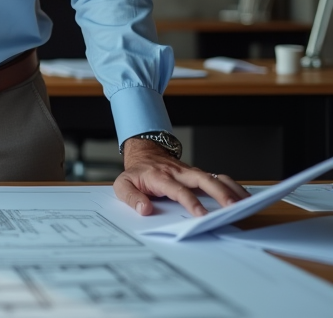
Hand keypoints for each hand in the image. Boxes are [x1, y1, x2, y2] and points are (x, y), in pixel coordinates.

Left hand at [114, 138, 250, 216]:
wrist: (144, 154)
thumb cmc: (136, 173)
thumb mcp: (123, 184)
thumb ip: (131, 198)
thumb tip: (144, 210)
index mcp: (160, 176)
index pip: (178, 189)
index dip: (190, 201)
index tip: (201, 215)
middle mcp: (179, 173)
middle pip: (203, 180)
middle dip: (219, 193)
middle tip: (232, 208)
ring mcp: (191, 173)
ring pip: (215, 177)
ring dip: (231, 189)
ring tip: (246, 203)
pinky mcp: (199, 175)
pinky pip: (219, 178)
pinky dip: (233, 186)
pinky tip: (245, 197)